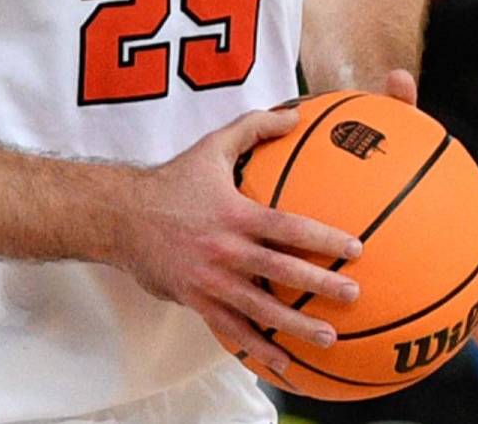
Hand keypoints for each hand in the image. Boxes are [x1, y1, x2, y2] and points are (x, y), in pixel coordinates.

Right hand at [119, 108, 362, 375]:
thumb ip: (253, 128)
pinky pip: (232, 329)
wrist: (122, 215)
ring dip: (296, 327)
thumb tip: (294, 114)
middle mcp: (226, 249)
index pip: (287, 228)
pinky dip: (258, 347)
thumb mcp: (212, 147)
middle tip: (352, 296)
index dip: (323, 239)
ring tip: (328, 338)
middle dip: (320, 285)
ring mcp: (211, 280)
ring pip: (260, 309)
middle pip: (281, 271)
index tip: (354, 249)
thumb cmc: (173, 180)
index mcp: (234, 213)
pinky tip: (283, 363)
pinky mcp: (197, 300)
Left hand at [380, 69, 477, 346]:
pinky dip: (428, 318)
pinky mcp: (415, 265)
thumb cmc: (379, 140)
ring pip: (467, 281)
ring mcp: (439, 245)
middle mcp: (455, 220)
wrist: (362, 159)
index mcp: (455, 190)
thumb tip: (398, 75)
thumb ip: (394, 104)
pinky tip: (420, 343)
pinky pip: (424, 294)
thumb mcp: (385, 121)